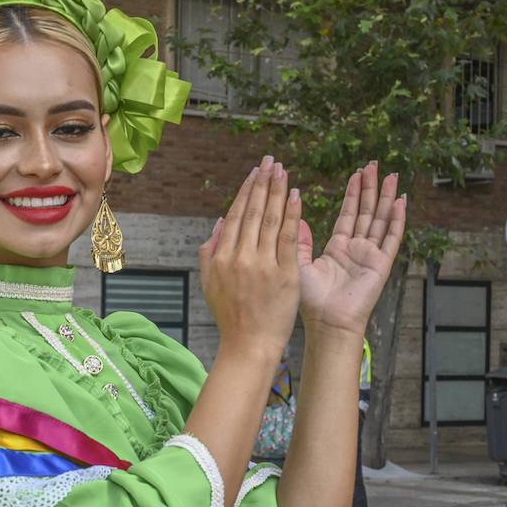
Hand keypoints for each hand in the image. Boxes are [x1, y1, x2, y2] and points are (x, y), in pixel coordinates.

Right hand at [199, 156, 302, 362]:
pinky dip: (291, 214)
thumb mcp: (210, 283)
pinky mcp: (284, 274)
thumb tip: (219, 222)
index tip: (255, 173)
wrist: (249, 345)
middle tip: (270, 161)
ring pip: (269, 219)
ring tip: (283, 170)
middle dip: (263, 183)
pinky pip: (287, 238)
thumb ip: (210, 251)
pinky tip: (296, 195)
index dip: (246, 191)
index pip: (235, 215)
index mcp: (222, 257)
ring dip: (277, 191)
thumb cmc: (231, 316)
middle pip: (252, 211)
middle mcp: (240, 257)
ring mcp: (262, 265)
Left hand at [297, 162, 406, 339]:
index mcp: (338, 248)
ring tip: (390, 175)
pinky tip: (400, 201)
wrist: (327, 323)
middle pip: (366, 212)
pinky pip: (391, 238)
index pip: (348, 214)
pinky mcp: (381, 264)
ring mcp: (371, 256)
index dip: (353, 194)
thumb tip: (296, 217)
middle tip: (374, 165)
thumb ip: (300, 240)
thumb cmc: (311, 301)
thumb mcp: (299, 264)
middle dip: (370, 188)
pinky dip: (397, 220)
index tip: (356, 172)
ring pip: (380, 220)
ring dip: (385, 197)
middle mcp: (357, 249)